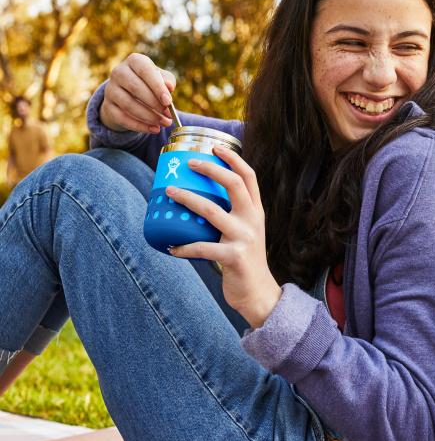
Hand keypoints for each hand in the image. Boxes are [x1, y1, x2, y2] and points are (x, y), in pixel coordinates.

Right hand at [100, 53, 175, 133]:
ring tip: (164, 123)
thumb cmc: (150, 82)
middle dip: (155, 104)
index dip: (157, 87)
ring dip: (149, 116)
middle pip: (136, 88)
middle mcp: (119, 72)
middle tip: (169, 115)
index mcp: (135, 61)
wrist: (130, 92)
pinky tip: (153, 129)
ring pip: (128, 104)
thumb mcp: (161, 78)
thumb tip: (169, 86)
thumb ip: (167, 81)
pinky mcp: (107, 106)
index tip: (168, 101)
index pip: (145, 71)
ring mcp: (110, 89)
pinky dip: (139, 126)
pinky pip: (121, 118)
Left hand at [164, 146, 282, 328]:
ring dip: (187, 199)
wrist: (259, 294)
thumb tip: (200, 200)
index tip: (214, 147)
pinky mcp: (233, 257)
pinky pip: (201, 248)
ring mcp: (244, 238)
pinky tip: (172, 247)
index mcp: (256, 212)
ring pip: (211, 211)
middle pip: (234, 184)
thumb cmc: (246, 262)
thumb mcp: (247, 233)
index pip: (249, 177)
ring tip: (170, 193)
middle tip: (189, 164)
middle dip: (210, 169)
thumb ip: (234, 216)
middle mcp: (253, 221)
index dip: (232, 158)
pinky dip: (183, 247)